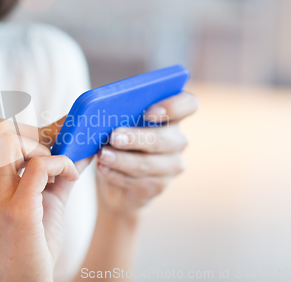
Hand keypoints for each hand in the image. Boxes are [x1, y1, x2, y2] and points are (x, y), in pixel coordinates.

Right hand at [0, 118, 89, 281]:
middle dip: (37, 133)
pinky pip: (40, 165)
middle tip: (60, 151)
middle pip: (3, 130)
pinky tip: (71, 177)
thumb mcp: (45, 203)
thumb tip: (82, 148)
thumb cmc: (33, 247)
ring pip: (13, 140)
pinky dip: (62, 163)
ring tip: (63, 168)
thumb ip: (59, 175)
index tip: (56, 137)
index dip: (30, 130)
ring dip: (45, 147)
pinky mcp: (17, 210)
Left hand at [95, 91, 198, 214]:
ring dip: (121, 159)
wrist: (115, 177)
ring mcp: (172, 165)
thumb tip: (106, 112)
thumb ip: (121, 114)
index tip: (149, 112)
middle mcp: (177, 140)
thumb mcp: (119, 123)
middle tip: (113, 137)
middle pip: (162, 139)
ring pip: (147, 163)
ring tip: (102, 155)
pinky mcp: (159, 185)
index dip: (173, 106)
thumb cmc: (118, 139)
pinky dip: (116, 173)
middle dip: (135, 138)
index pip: (188, 104)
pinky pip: (137, 180)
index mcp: (172, 116)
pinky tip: (103, 167)